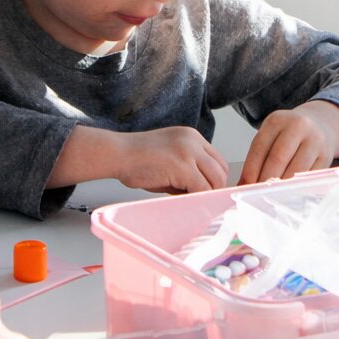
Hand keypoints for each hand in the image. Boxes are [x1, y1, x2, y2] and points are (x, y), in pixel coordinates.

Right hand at [114, 126, 229, 193]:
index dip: (214, 179)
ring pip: (216, 180)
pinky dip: (198, 199)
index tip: (207, 192)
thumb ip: (188, 170)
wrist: (117, 154)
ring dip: (207, 194)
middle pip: (221, 170)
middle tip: (202, 202)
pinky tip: (185, 201)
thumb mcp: (170, 158)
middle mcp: (193, 140)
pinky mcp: (183, 166)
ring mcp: (189, 152)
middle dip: (214, 189)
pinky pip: (202, 188)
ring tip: (191, 202)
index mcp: (191, 136)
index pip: (217, 160)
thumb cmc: (136, 159)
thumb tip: (203, 192)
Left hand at [239, 100, 338, 185]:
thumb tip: (243, 184)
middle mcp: (297, 126)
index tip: (244, 186)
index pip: (259, 147)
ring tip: (272, 196)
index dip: (251, 170)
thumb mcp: (272, 135)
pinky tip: (289, 193)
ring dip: (282, 186)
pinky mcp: (326, 155)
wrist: (320, 124)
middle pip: (278, 158)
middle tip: (257, 195)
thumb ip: (258, 156)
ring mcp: (314, 140)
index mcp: (277, 120)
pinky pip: (310, 176)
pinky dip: (298, 187)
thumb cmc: (289, 134)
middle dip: (265, 180)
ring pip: (295, 169)